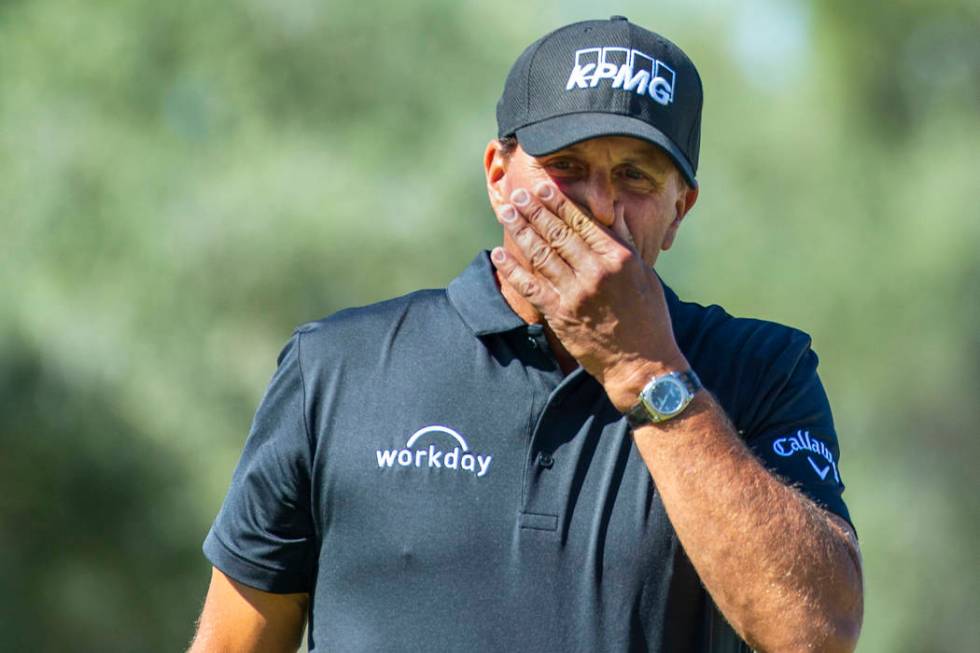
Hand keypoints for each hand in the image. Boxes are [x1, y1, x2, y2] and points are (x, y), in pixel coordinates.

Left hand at [490, 182, 687, 409]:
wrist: (642, 364)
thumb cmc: (649, 318)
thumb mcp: (645, 274)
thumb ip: (626, 242)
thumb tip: (614, 211)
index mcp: (618, 258)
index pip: (583, 222)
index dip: (559, 203)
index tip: (543, 187)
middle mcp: (595, 272)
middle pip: (558, 233)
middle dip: (534, 210)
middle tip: (517, 193)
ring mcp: (576, 294)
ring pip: (541, 254)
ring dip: (520, 231)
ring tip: (506, 212)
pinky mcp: (560, 315)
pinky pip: (531, 287)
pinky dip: (513, 270)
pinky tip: (499, 255)